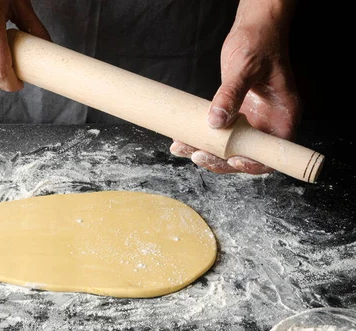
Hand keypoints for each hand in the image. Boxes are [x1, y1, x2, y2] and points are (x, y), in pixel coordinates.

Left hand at [170, 0, 301, 173]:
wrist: (253, 30)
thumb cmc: (259, 44)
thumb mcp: (245, 68)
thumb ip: (230, 94)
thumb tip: (215, 121)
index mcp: (283, 116)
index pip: (272, 152)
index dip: (253, 163)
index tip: (232, 160)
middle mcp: (269, 123)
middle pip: (247, 155)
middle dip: (220, 159)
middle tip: (197, 154)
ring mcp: (252, 122)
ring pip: (229, 148)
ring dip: (206, 151)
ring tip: (182, 147)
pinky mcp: (236, 117)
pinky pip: (219, 134)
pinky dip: (202, 138)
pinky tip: (183, 138)